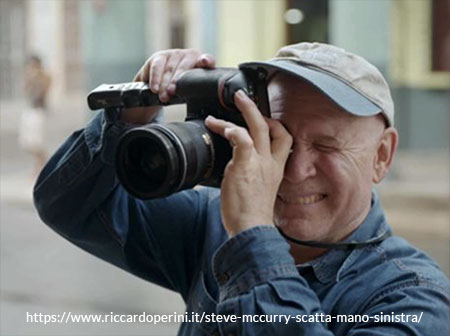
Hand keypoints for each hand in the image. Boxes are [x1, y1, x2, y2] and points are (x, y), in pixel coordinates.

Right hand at [121, 49, 215, 123]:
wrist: (163, 88)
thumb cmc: (183, 89)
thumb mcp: (192, 91)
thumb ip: (198, 93)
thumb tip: (203, 108)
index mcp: (202, 63)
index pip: (207, 60)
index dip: (207, 60)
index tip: (205, 62)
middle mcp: (189, 55)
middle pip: (184, 66)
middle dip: (177, 80)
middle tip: (172, 93)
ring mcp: (174, 54)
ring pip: (169, 68)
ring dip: (165, 83)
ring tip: (163, 96)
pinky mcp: (159, 56)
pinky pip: (156, 67)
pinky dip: (155, 79)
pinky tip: (155, 88)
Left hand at [205, 90, 292, 236]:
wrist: (251, 230)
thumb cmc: (251, 214)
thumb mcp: (260, 190)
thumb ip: (254, 173)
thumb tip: (238, 165)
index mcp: (276, 168)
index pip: (284, 138)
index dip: (275, 124)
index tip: (262, 119)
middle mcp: (270, 162)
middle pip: (271, 127)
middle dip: (255, 108)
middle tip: (240, 97)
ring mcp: (259, 163)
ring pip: (256, 127)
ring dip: (238, 115)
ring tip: (215, 117)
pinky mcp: (244, 166)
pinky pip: (242, 140)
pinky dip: (230, 130)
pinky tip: (219, 129)